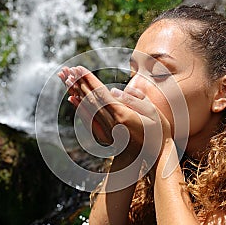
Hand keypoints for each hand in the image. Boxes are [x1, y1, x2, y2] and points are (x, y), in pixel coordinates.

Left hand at [57, 66, 171, 161]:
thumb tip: (113, 91)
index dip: (89, 79)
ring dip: (76, 93)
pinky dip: (79, 107)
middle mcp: (112, 123)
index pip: (101, 93)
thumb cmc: (158, 132)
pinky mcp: (106, 135)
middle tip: (69, 70)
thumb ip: (133, 100)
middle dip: (79, 83)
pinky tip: (73, 100)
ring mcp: (107, 130)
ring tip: (67, 81)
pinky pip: (88, 119)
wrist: (156, 156)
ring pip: (87, 108)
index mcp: (123, 115)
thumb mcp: (152, 112)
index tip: (79, 68)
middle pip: (91, 99)